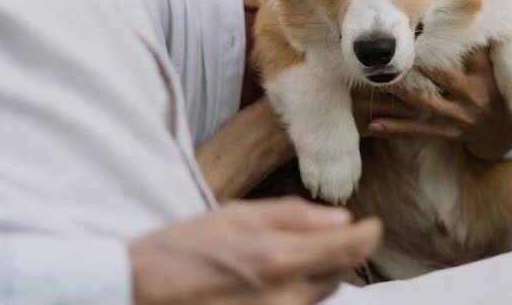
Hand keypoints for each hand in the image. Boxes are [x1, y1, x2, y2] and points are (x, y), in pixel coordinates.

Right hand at [128, 198, 380, 304]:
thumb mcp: (235, 216)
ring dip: (314, 277)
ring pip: (319, 298)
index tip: (371, 225)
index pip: (350, 249)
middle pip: (338, 277)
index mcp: (277, 259)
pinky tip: (270, 284)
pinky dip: (295, 296)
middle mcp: (284, 298)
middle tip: (312, 239)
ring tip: (278, 261)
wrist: (139, 292)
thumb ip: (293, 217)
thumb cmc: (183, 249)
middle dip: (335, 254)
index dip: (368, 235)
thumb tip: (342, 219)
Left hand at [359, 12, 511, 160]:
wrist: (511, 142)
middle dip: (417, 63)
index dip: (457, 35)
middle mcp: (474, 95)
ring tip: (372, 85)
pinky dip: (394, 128)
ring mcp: (459, 116)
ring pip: (423, 103)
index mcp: (491, 75)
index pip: (475, 51)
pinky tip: (371, 124)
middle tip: (392, 49)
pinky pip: (418, 131)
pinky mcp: (447, 133)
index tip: (435, 20)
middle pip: (442, 75)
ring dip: (396, 95)